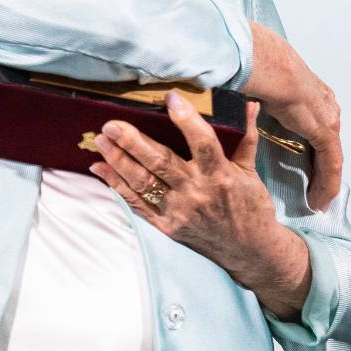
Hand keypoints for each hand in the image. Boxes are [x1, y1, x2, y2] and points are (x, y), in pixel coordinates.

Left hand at [87, 91, 312, 317]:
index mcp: (220, 175)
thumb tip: (249, 105)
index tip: (171, 97)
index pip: (203, 142)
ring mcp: (179, 211)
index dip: (186, 120)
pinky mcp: (166, 226)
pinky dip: (116, 185)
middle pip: (161, 163)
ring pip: (143, 182)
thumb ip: (246, 137)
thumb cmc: (251, 207)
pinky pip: (136, 203)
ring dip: (119, 160)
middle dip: (133, 142)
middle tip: (112, 124)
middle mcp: (197, 192)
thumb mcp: (251, 171)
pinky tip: (99, 167)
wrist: (249, 252)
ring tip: (102, 140)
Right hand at [244, 21, 341, 210]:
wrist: (267, 64)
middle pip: (324, 145)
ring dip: (323, 181)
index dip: (311, 149)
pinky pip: (330, 165)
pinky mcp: (325, 132)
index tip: (304, 165)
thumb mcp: (260, 88)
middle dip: (319, 169)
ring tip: (316, 202)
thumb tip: (240, 103)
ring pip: (330, 158)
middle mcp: (325, 106)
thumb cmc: (257, 69)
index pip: (314, 128)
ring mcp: (327, 119)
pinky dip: (325, 184)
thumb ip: (259, 101)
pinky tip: (318, 201)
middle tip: (312, 191)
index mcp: (310, 93)